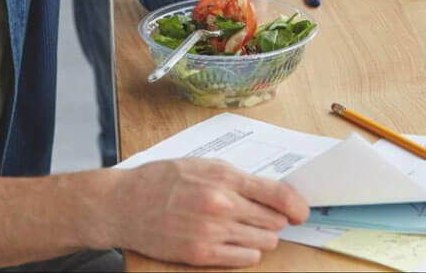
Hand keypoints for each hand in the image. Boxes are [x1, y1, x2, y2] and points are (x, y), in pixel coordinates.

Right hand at [103, 158, 307, 267]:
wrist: (125, 204)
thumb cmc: (161, 180)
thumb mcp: (203, 165)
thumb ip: (236, 178)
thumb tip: (268, 192)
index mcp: (224, 177)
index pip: (277, 194)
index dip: (296, 205)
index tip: (301, 212)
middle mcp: (222, 204)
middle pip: (273, 221)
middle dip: (274, 220)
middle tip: (263, 218)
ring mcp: (212, 232)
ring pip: (264, 242)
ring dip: (261, 237)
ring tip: (245, 230)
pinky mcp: (201, 255)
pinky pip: (245, 259)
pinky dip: (247, 253)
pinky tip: (235, 243)